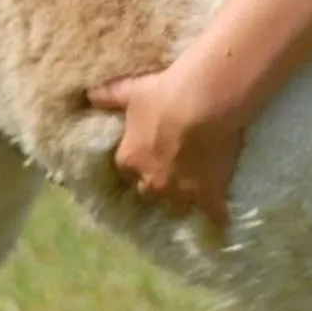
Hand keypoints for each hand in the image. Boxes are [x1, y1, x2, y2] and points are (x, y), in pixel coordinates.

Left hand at [87, 64, 242, 233]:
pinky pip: (213, 214)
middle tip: (170, 172)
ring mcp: (181, 191)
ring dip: (182, 200)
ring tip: (194, 192)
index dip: (137, 163)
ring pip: (177, 206)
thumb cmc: (164, 94)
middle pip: (149, 192)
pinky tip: (221, 219)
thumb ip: (109, 97)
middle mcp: (152, 181)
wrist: (204, 103)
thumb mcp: (131, 91)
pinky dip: (216, 216)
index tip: (147, 155)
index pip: (127, 170)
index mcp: (130, 159)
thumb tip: (89, 95)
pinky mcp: (209, 194)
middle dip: (156, 184)